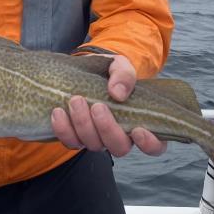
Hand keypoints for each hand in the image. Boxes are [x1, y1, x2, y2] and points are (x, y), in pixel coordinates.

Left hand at [51, 54, 166, 156]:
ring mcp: (98, 139)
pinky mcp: (77, 137)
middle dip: (107, 128)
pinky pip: (71, 142)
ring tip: (76, 101)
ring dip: (83, 125)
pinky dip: (64, 129)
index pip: (155, 146)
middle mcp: (121, 136)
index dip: (149, 143)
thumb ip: (124, 75)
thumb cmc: (110, 72)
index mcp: (142, 123)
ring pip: (94, 145)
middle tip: (97, 106)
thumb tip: (118, 93)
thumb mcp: (120, 65)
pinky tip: (58, 112)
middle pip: (119, 147)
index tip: (138, 129)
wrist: (86, 71)